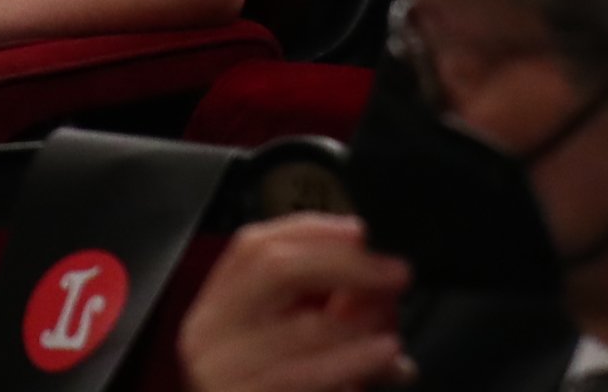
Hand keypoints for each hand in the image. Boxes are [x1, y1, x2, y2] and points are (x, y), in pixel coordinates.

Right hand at [177, 215, 413, 391]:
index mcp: (215, 310)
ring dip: (360, 323)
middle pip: (275, 270)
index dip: (311, 232)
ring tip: (396, 328)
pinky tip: (385, 359)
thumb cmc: (259, 388)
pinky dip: (351, 362)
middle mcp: (211, 335)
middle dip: (344, 264)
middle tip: (392, 274)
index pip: (254, 247)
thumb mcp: (272, 346)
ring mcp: (225, 373)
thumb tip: (379, 288)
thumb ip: (316, 313)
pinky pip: (307, 377)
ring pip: (301, 331)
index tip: (359, 232)